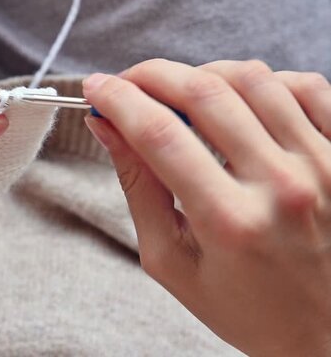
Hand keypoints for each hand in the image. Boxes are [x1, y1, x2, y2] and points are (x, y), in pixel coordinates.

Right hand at [83, 59, 330, 355]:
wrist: (323, 332)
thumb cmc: (244, 306)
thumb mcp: (171, 260)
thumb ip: (139, 188)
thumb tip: (108, 129)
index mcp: (229, 222)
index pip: (160, 134)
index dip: (118, 100)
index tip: (96, 88)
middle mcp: (283, 186)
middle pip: (204, 93)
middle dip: (152, 75)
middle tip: (127, 82)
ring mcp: (324, 165)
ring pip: (252, 79)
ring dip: (201, 74)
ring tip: (178, 94)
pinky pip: (305, 86)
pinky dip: (260, 80)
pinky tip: (236, 98)